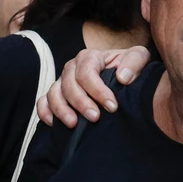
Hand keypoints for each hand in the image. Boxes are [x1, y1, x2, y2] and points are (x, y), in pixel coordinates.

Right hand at [36, 46, 151, 125]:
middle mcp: (72, 67)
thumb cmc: (129, 68)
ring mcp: (62, 81)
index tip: (112, 106)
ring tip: (74, 124)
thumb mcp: (139, 58)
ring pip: (53, 93)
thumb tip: (123, 77)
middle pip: (68, 84)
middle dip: (81, 102)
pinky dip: (45, 112)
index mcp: (90, 57)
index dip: (98, 90)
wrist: (123, 78)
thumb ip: (135, 61)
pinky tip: (54, 124)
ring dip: (62, 110)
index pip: (87, 72)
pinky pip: (43, 102)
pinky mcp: (56, 95)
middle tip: (95, 118)